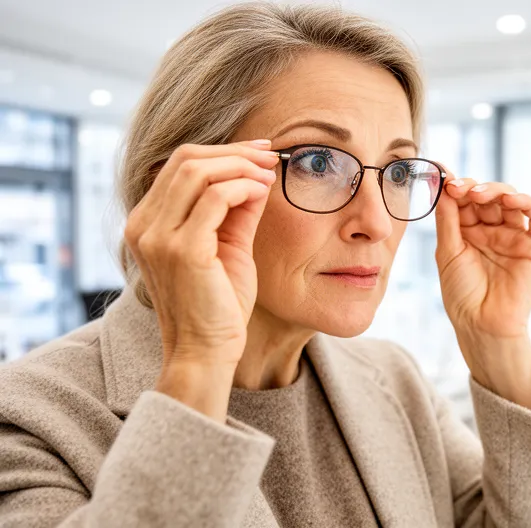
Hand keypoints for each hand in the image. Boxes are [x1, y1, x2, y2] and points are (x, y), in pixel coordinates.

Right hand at [123, 140, 277, 418]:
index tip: (260, 151)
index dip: (222, 151)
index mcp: (146, 224)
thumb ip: (236, 211)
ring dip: (241, 166)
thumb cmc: (218, 305)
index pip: (179, 165)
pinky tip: (262, 192)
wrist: (207, 351)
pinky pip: (215, 198)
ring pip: (198, 172)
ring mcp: (158, 237)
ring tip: (270, 174)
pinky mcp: (182, 250)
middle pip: (186, 160)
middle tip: (270, 155)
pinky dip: (243, 187)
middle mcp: (143, 226)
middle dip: (234, 152)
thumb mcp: (227, 247)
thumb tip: (257, 174)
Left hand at [434, 177, 530, 339]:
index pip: (466, 200)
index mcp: (468, 232)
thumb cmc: (461, 294)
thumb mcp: (447, 252)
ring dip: (498, 190)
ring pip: (511, 201)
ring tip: (480, 193)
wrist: (482, 324)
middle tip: (462, 188)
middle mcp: (491, 231)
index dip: (458, 187)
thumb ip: (448, 219)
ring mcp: (513, 237)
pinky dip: (527, 203)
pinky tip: (512, 199)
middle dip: (475, 187)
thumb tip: (443, 186)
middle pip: (488, 197)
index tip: (446, 182)